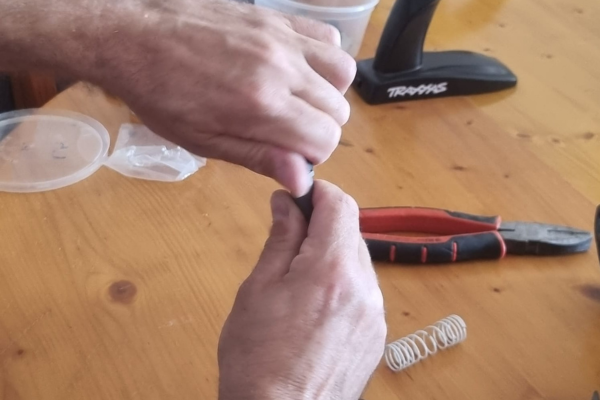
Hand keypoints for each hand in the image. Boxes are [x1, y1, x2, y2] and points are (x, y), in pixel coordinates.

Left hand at [92, 0, 355, 195]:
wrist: (136, 37)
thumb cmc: (162, 95)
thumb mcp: (204, 141)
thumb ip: (259, 157)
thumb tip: (301, 180)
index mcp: (262, 105)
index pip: (325, 139)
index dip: (311, 156)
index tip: (288, 154)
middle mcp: (281, 68)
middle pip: (338, 110)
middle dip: (319, 129)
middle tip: (286, 131)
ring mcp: (281, 38)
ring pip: (343, 72)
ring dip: (328, 94)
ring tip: (298, 101)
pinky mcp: (276, 18)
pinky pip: (327, 36)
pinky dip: (322, 57)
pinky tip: (297, 69)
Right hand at [217, 180, 385, 399]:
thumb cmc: (258, 361)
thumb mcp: (258, 290)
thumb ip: (280, 240)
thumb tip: (286, 204)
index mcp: (332, 271)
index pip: (341, 205)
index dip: (319, 192)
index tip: (298, 196)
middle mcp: (365, 289)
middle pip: (351, 232)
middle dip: (321, 227)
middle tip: (288, 241)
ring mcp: (376, 315)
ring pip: (358, 263)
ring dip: (332, 257)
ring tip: (298, 282)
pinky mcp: (377, 336)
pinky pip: (364, 293)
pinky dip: (342, 286)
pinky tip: (315, 308)